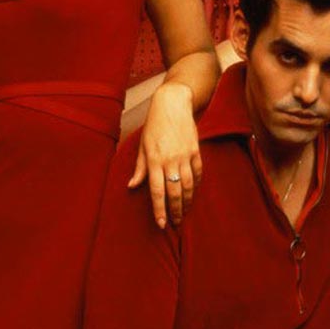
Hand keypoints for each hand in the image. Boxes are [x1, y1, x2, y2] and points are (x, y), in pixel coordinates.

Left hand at [128, 81, 202, 227]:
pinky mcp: (196, 151)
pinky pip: (198, 173)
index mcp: (154, 160)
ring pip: (188, 186)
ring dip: (187, 202)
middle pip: (175, 192)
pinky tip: (193, 194)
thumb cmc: (154, 125)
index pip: (157, 191)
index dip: (159, 210)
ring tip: (184, 213)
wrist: (173, 104)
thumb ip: (140, 168)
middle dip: (175, 211)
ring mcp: (185, 156)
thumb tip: (132, 186)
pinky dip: (196, 186)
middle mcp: (170, 160)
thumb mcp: (142, 146)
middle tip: (176, 224)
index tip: (161, 224)